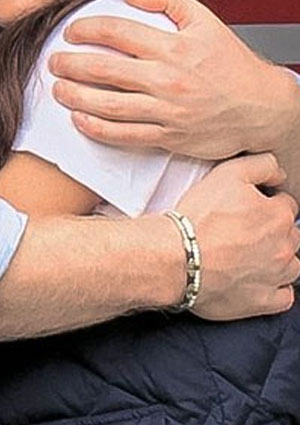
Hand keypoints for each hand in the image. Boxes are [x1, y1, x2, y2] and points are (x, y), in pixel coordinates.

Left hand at [49, 0, 299, 159]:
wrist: (262, 109)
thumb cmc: (233, 65)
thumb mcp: (206, 21)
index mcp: (173, 48)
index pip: (116, 32)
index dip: (86, 29)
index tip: (71, 31)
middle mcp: (167, 80)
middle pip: (104, 70)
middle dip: (70, 64)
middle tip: (54, 61)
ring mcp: (166, 112)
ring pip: (108, 105)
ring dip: (75, 96)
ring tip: (58, 88)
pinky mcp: (168, 138)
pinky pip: (124, 135)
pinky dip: (96, 128)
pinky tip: (79, 119)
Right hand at [176, 153, 299, 319]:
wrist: (178, 257)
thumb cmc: (199, 216)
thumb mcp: (228, 173)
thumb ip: (261, 166)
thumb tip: (279, 174)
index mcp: (278, 215)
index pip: (286, 204)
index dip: (267, 202)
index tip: (248, 207)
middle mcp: (284, 246)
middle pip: (291, 235)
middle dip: (274, 231)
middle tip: (244, 230)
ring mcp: (276, 276)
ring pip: (292, 266)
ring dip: (278, 259)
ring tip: (250, 254)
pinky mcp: (264, 301)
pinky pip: (284, 296)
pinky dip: (275, 288)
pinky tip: (257, 279)